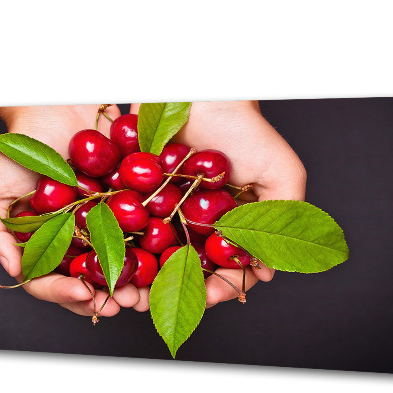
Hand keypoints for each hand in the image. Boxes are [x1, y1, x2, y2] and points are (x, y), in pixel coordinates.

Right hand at [0, 105, 141, 316]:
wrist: (58, 109)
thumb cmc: (19, 149)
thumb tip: (12, 270)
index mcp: (41, 247)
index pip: (48, 283)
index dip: (64, 294)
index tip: (83, 294)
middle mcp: (72, 244)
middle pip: (87, 284)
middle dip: (105, 299)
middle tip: (123, 304)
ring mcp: (101, 231)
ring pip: (117, 268)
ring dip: (131, 286)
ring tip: (142, 294)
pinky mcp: (127, 213)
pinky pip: (140, 238)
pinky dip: (150, 255)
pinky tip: (160, 264)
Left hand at [132, 101, 306, 307]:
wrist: (199, 87)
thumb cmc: (245, 129)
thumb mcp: (280, 173)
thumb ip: (283, 219)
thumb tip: (268, 272)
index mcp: (230, 226)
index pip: (225, 269)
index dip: (217, 287)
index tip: (205, 296)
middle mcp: (196, 224)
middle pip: (185, 269)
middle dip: (172, 291)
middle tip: (161, 304)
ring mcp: (163, 212)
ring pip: (152, 256)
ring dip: (141, 279)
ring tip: (129, 293)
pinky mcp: (134, 196)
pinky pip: (125, 229)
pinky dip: (118, 247)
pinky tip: (109, 261)